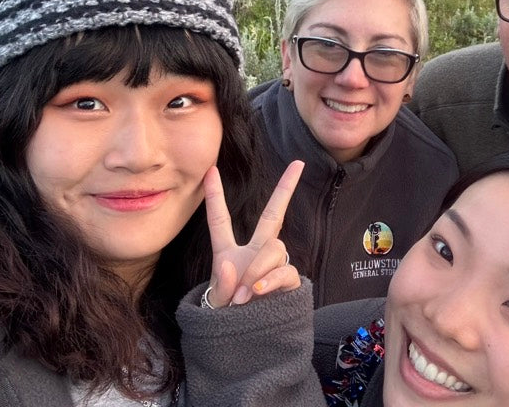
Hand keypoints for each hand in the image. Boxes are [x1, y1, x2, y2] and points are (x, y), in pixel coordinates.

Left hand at [203, 160, 304, 306]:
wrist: (244, 344)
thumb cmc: (225, 320)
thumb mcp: (214, 305)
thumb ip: (222, 286)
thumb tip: (236, 268)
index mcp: (228, 253)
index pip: (220, 221)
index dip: (215, 196)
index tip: (210, 170)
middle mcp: (253, 253)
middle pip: (272, 215)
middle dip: (285, 188)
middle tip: (298, 164)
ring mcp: (272, 265)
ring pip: (275, 246)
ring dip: (259, 267)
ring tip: (248, 292)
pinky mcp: (287, 281)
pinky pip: (285, 269)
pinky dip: (272, 279)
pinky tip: (260, 292)